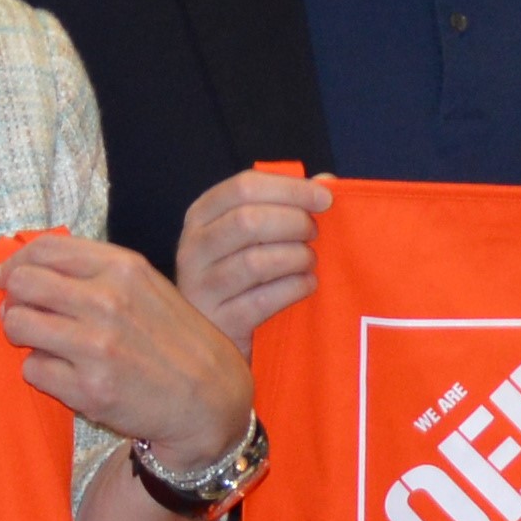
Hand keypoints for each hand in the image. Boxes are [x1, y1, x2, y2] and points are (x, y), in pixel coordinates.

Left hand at [0, 234, 248, 476]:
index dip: (13, 263)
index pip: (43, 249)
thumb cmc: (174, 340)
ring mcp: (96, 346)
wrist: (208, 399)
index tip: (3, 279)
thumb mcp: (145, 286)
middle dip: (13, 300)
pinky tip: (69, 375)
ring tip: (48, 346)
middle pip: (22, 283)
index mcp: (122, 268)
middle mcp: (107, 300)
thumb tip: (23, 270)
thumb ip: (93, 272)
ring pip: (18, 324)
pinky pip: (32, 370)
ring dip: (24, 336)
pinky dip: (43, 373)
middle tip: (25, 316)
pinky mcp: (88, 389)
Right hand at [172, 169, 331, 344]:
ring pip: (256, 262)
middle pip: (248, 221)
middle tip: (314, 234)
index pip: (244, 186)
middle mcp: (194, 247)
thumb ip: (287, 204)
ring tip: (309, 261)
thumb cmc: (243, 274)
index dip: (290, 189)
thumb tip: (327, 181)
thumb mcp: (254, 235)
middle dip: (294, 223)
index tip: (325, 199)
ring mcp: (202, 287)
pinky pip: (264, 300)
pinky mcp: (220, 322)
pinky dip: (294, 288)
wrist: (215, 338)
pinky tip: (306, 285)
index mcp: (201, 215)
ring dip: (296, 258)